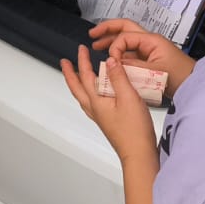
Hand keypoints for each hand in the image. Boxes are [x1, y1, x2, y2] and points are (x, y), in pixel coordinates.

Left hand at [62, 45, 159, 167]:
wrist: (138, 154)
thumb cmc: (134, 130)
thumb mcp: (129, 98)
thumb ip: (119, 77)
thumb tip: (110, 60)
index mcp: (97, 102)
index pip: (85, 76)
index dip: (82, 61)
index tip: (81, 49)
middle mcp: (95, 110)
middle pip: (77, 89)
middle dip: (70, 74)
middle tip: (65, 63)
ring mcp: (100, 117)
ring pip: (83, 97)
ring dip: (78, 83)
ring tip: (78, 75)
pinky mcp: (108, 122)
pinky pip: (93, 103)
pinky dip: (91, 94)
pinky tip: (99, 94)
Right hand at [90, 20, 196, 97]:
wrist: (194, 85)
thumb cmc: (180, 76)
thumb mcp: (154, 71)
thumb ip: (132, 66)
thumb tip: (114, 62)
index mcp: (152, 40)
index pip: (125, 36)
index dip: (115, 46)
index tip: (112, 60)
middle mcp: (150, 41)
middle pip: (125, 28)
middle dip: (107, 29)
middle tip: (93, 34)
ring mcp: (150, 49)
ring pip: (127, 40)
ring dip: (112, 41)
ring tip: (97, 46)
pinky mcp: (150, 59)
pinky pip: (131, 52)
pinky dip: (120, 54)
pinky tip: (112, 61)